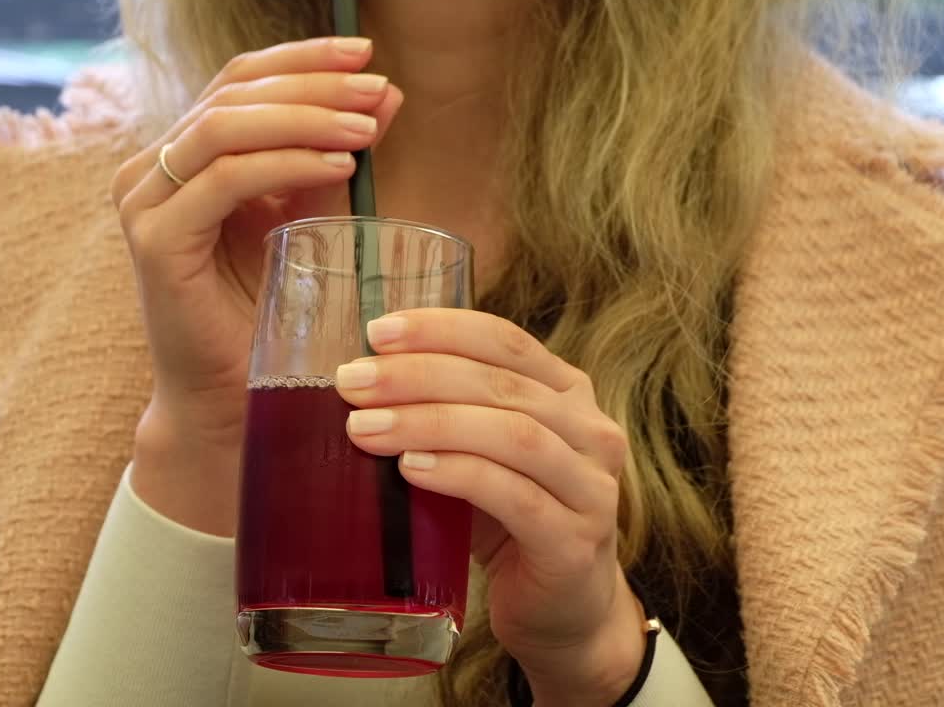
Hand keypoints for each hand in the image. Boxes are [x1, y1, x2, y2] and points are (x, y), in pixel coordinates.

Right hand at [110, 37, 403, 532]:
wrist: (233, 397)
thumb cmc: (269, 314)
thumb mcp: (310, 219)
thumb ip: (336, 156)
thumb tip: (386, 95)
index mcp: (187, 156)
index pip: (239, 81)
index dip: (301, 60)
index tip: (365, 55)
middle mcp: (154, 169)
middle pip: (232, 93)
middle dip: (311, 84)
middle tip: (374, 88)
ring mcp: (146, 202)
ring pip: (223, 126)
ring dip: (303, 118)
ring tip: (366, 128)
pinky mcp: (155, 241)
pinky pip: (222, 179)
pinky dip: (284, 164)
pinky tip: (338, 165)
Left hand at [336, 309, 647, 705]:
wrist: (563, 613)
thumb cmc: (509, 525)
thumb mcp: (481, 456)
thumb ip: (445, 415)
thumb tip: (357, 385)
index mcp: (568, 395)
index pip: (506, 341)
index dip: (441, 329)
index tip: (377, 332)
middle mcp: (591, 432)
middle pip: (502, 383)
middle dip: (419, 375)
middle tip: (353, 382)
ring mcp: (591, 488)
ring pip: (511, 434)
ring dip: (430, 422)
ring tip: (365, 427)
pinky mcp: (575, 542)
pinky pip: (514, 496)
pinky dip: (459, 475)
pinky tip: (412, 469)